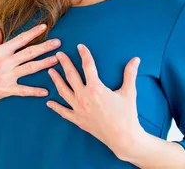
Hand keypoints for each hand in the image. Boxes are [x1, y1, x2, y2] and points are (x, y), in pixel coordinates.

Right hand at [0, 24, 61, 113]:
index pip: (19, 39)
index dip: (33, 33)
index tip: (45, 27)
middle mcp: (4, 63)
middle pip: (29, 53)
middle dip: (45, 47)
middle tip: (59, 43)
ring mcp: (5, 77)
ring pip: (29, 69)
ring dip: (45, 64)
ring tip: (57, 60)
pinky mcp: (5, 91)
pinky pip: (23, 91)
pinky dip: (35, 91)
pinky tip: (45, 91)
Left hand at [46, 44, 144, 159]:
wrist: (123, 138)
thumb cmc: (127, 115)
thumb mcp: (129, 92)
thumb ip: (130, 74)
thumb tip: (136, 59)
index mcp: (96, 88)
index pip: (88, 66)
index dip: (84, 54)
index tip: (80, 46)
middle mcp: (84, 97)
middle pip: (71, 76)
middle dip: (64, 63)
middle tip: (58, 54)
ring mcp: (79, 109)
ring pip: (63, 91)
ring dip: (56, 80)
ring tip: (50, 71)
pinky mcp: (78, 120)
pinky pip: (63, 112)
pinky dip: (55, 107)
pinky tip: (48, 102)